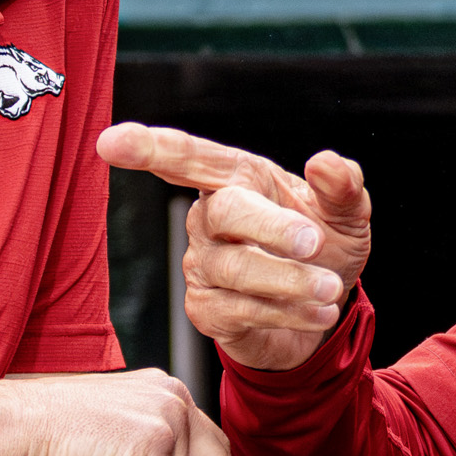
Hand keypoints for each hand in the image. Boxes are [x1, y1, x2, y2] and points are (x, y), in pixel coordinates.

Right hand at [98, 123, 371, 371]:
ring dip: (290, 280)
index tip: (110, 143)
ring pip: (236, 269)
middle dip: (271, 227)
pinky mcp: (207, 310)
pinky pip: (241, 310)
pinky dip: (287, 311)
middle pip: (224, 212)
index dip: (147, 147)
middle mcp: (209, 218)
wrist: (326, 306)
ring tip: (329, 288)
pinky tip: (318, 312)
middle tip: (314, 242)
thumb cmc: (326, 245)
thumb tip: (327, 163)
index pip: (186, 157)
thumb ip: (342, 185)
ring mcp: (203, 264)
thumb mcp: (345, 212)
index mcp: (238, 179)